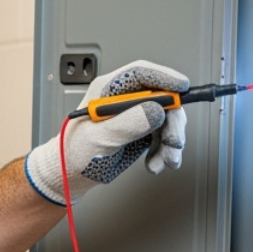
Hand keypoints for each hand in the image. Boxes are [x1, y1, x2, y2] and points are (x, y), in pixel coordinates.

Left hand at [25, 60, 190, 204]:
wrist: (70, 177)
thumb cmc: (74, 154)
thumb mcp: (100, 139)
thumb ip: (127, 123)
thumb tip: (156, 110)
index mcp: (108, 91)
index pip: (140, 74)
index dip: (164, 77)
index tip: (182, 87)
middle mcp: (123, 100)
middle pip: (161, 97)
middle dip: (173, 120)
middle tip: (174, 141)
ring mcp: (133, 116)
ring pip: (166, 119)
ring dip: (171, 142)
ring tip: (166, 160)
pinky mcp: (140, 132)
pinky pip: (162, 137)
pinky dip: (164, 152)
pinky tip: (156, 164)